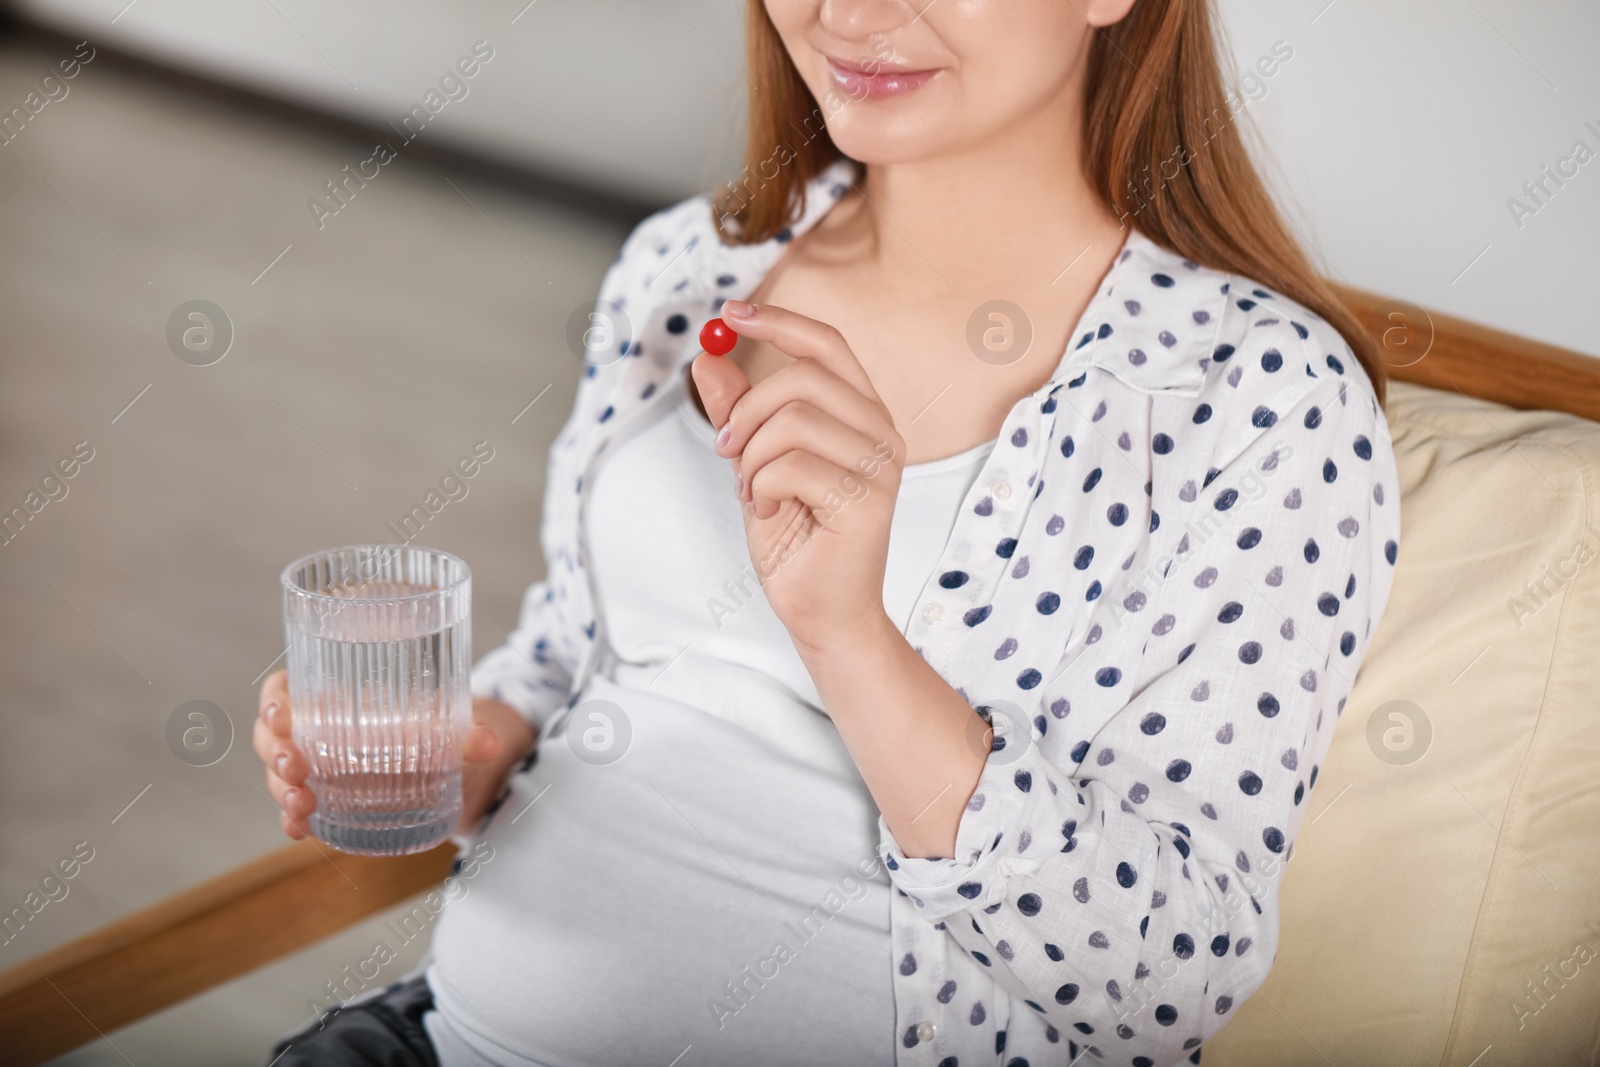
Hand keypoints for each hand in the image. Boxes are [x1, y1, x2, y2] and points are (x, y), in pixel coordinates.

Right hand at [253, 669, 534, 839]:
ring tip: (302, 806)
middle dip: (277, 754)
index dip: (274, 701)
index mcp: (332, 698)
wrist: (441, 763)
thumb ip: (467, 733)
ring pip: (277, 775)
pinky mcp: (324, 801)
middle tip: (298, 770)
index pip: (283, 690)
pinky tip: (299, 831)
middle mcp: (314, 732)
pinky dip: (292, 821)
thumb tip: (490, 744)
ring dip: (281, 791)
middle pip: (272, 737)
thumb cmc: (429, 729)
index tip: (283, 716)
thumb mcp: (446, 726)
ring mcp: (314, 768)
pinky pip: (295, 810)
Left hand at [691, 300, 904, 653]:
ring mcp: (881, 467)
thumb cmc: (797, 542)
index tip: (732, 313)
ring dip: (753, 456)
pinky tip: (771, 510)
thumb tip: (708, 358)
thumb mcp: (755, 465)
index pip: (827, 345)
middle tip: (726, 448)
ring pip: (794, 420)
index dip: (779, 321)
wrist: (822, 612)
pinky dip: (763, 487)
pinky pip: (793, 466)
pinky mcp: (868, 501)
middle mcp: (881, 433)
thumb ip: (739, 412)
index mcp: (862, 415)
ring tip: (755, 491)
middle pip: (804, 377)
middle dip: (749, 409)